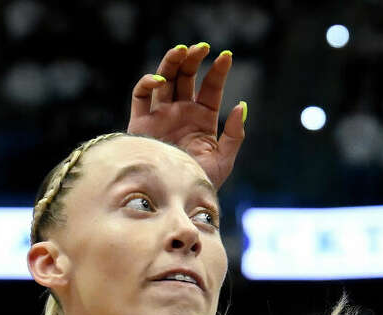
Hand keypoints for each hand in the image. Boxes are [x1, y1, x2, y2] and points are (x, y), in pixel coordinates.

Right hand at [129, 42, 246, 189]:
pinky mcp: (140, 123)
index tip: (226, 57)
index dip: (217, 71)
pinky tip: (159, 80)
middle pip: (185, 77)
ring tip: (182, 50)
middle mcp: (180, 113)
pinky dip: (147, 83)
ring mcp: (160, 116)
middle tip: (202, 47)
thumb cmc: (200, 182)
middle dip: (193, 60)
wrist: (173, 198)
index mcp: (202, 119)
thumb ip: (235, 134)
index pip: (210, 88)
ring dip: (172, 62)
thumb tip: (242, 105)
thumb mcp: (224, 160)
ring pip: (164, 80)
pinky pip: (140, 96)